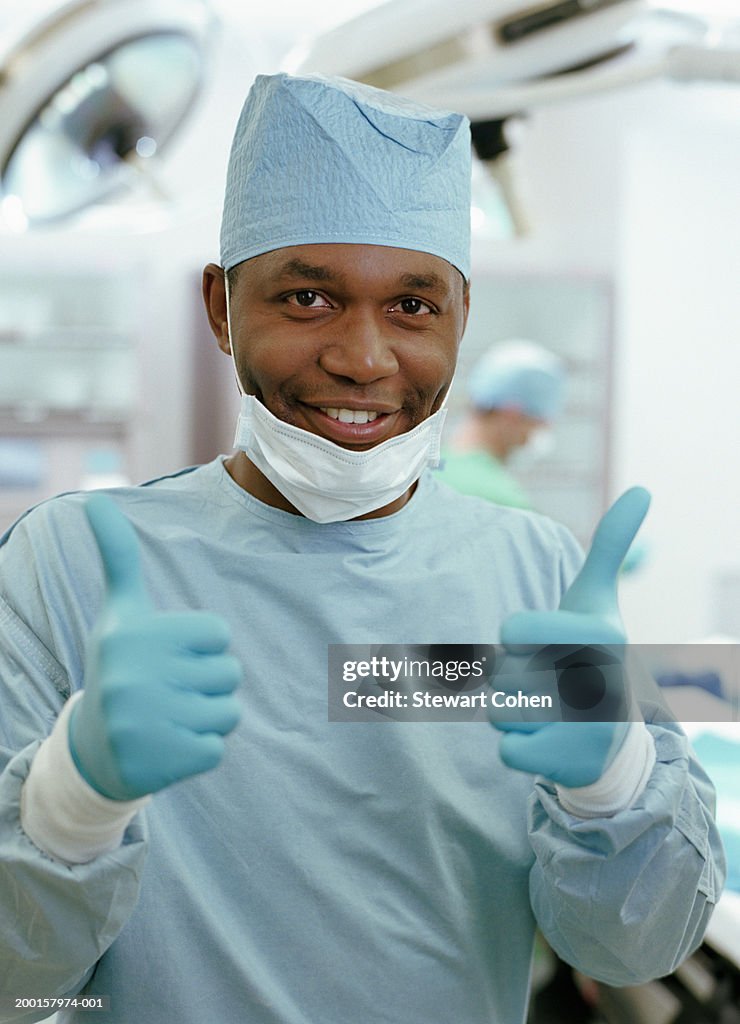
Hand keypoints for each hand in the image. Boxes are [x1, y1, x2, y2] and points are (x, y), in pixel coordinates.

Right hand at [68, 494, 242, 800]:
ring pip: (229, 712)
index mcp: (136, 634)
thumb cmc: (120, 666)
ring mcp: (150, 722)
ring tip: (170, 716)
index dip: (202, 646)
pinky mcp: (164, 761)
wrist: (93, 748)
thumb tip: (97, 498)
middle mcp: (138, 676)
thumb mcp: (120, 611)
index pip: (219, 634)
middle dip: (208, 683)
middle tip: (169, 690)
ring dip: (208, 717)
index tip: (170, 655)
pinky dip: (200, 749)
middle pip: (229, 673)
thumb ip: (118, 555)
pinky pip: (217, 748)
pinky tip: (167, 744)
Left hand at [490, 487, 649, 787]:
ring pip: (500, 711)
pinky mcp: (571, 767)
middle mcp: (599, 681)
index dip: (515, 636)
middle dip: (514, 677)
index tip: (537, 640)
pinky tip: (550, 741)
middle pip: (502, 674)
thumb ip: (611, 546)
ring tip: (550, 709)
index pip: (513, 630)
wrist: (613, 735)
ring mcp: (587, 728)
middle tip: (551, 680)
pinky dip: (519, 747)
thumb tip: (642, 489)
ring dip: (514, 711)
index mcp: (599, 635)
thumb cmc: (592, 653)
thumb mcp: (598, 599)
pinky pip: (507, 752)